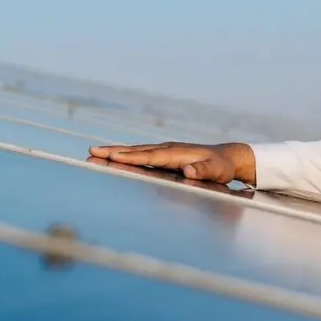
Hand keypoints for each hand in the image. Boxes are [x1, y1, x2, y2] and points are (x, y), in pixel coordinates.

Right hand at [87, 141, 256, 185]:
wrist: (228, 157)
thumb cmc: (222, 167)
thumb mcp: (217, 171)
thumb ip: (203, 171)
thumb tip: (188, 170)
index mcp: (177, 153)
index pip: (150, 156)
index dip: (131, 157)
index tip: (112, 156)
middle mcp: (168, 149)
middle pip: (136, 150)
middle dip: (114, 151)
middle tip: (91, 151)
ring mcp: (165, 150)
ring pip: (136, 150)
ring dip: (116, 151)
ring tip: (95, 152)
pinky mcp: (164, 155)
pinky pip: (141, 154)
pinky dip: (126, 155)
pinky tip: (114, 157)